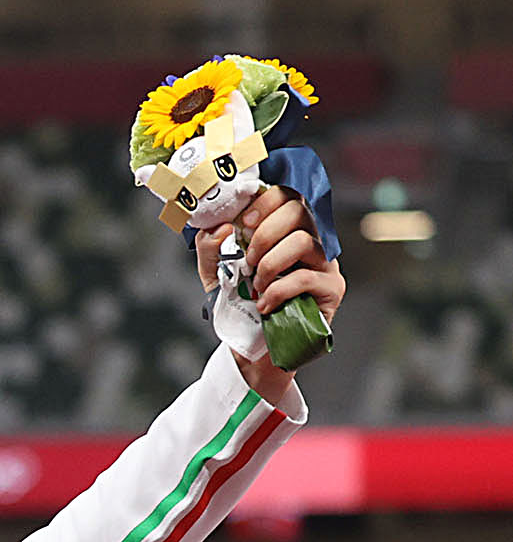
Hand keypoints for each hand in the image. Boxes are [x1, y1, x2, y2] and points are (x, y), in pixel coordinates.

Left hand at [195, 189, 343, 401]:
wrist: (252, 346)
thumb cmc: (240, 304)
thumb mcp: (215, 273)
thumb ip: (211, 247)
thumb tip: (220, 228)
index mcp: (284, 229)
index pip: (287, 195)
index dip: (266, 202)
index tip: (242, 224)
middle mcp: (309, 239)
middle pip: (299, 210)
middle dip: (264, 234)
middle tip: (248, 261)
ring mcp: (324, 262)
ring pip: (303, 241)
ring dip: (270, 264)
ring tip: (257, 286)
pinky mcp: (331, 288)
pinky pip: (306, 277)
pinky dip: (278, 290)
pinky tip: (265, 304)